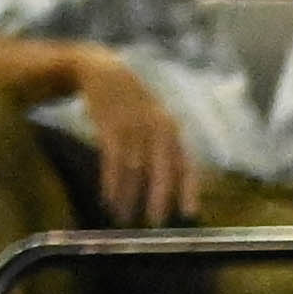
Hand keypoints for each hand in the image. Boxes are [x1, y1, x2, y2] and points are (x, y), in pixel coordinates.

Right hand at [52, 45, 194, 222]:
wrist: (102, 71)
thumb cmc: (132, 103)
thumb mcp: (154, 120)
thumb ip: (163, 146)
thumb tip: (173, 180)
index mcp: (173, 130)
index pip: (186, 164)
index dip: (188, 189)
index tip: (189, 213)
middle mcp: (158, 129)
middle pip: (162, 170)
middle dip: (159, 198)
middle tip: (156, 223)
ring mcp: (135, 127)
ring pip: (135, 170)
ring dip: (128, 196)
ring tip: (123, 217)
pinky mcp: (110, 126)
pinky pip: (113, 161)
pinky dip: (111, 182)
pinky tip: (107, 198)